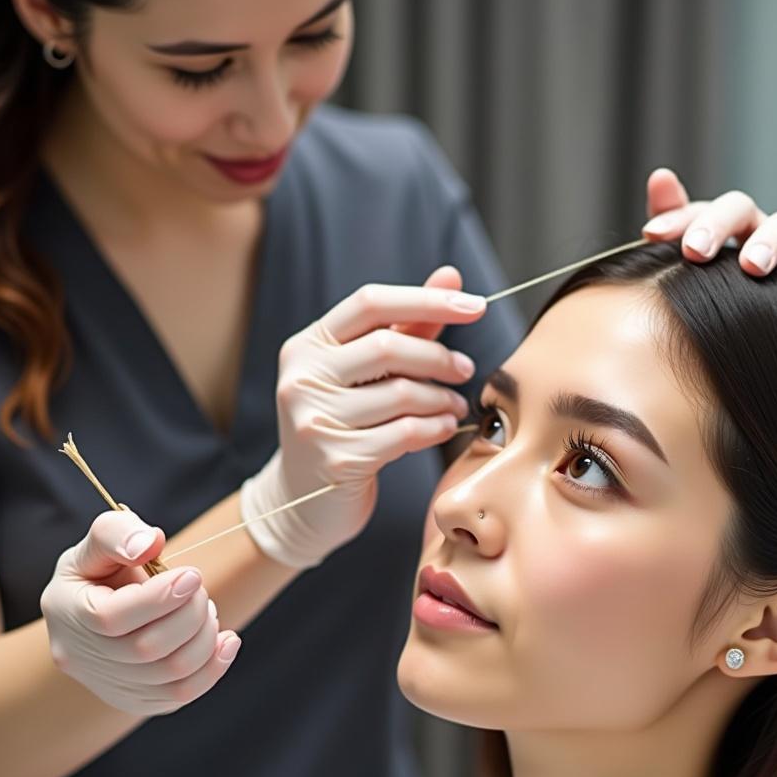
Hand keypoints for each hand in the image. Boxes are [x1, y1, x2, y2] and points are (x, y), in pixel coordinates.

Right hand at [40, 509, 240, 715]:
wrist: (102, 604)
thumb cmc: (105, 565)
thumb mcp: (102, 537)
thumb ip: (120, 532)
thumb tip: (149, 544)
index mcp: (67, 611)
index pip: (111, 618)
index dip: (160, 598)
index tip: (193, 574)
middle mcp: (80, 657)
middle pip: (145, 650)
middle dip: (189, 614)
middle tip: (199, 587)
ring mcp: (106, 685)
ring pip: (170, 676)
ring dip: (204, 638)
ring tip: (206, 609)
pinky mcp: (135, 700)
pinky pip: (179, 697)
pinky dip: (213, 668)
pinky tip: (226, 641)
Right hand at [240, 269, 485, 568]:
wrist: (301, 500)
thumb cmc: (342, 424)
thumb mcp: (366, 372)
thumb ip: (409, 325)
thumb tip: (451, 276)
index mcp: (307, 345)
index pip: (370, 302)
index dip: (427, 299)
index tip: (476, 305)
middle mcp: (302, 377)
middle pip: (388, 347)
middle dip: (438, 357)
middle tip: (465, 368)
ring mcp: (314, 419)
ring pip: (401, 394)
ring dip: (442, 398)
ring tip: (456, 405)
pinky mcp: (335, 459)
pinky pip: (404, 434)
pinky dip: (435, 428)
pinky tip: (444, 426)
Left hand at [641, 167, 776, 302]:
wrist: (741, 323)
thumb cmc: (707, 288)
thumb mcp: (680, 262)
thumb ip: (669, 222)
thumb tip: (660, 175)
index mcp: (716, 227)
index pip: (695, 211)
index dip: (675, 219)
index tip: (650, 234)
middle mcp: (752, 228)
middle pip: (739, 209)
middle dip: (717, 226)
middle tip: (695, 251)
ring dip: (769, 243)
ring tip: (752, 267)